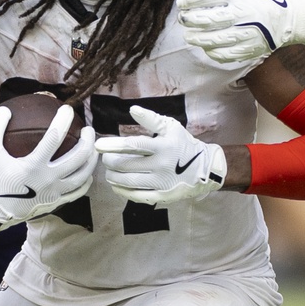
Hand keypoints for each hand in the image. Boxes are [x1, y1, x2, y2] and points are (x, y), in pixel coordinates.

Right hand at [0, 104, 96, 233]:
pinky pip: (77, 192)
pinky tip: (86, 172)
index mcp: (32, 165)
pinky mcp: (55, 202)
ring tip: (93, 148)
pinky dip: (85, 180)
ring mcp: (53, 192)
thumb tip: (5, 109)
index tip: (67, 109)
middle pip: (78, 156)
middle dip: (87, 140)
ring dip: (91, 159)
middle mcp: (47, 179)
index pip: (54, 137)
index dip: (63, 120)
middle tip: (88, 129)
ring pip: (83, 175)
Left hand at [95, 105, 225, 204]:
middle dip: (111, 161)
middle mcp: (162, 166)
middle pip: (128, 165)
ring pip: (129, 182)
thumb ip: (151, 119)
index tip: (98, 145)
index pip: (134, 145)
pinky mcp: (162, 196)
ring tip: (109, 171)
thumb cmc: (184, 144)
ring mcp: (161, 183)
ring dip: (114, 177)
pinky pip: (137, 196)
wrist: (206, 168)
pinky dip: (123, 191)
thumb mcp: (172, 127)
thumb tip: (132, 109)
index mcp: (164, 146)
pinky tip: (116, 185)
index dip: (114, 145)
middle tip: (105, 158)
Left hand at [176, 0, 304, 62]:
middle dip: (191, 20)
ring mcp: (248, 34)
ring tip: (189, 36)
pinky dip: (213, 53)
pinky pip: (227, 55)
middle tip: (183, 19)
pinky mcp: (252, 49)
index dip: (192, 0)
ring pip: (215, 40)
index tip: (182, 2)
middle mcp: (244, 15)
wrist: (292, 16)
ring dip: (197, 39)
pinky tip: (207, 48)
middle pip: (209, 20)